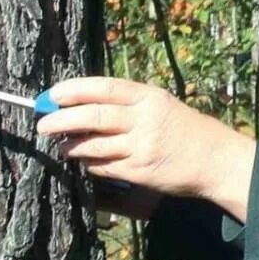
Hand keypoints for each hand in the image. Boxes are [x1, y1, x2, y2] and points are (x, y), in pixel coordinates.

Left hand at [36, 77, 257, 220]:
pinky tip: (83, 162)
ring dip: (71, 146)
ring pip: (94, 145)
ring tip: (61, 146)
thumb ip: (128, 104)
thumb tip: (82, 104)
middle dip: (61, 120)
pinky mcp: (140, 171)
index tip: (51, 95)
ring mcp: (142, 146)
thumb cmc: (185, 130)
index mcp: (149, 97)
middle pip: (93, 116)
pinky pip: (104, 167)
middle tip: (43, 124)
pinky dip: (89, 164)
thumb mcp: (161, 105)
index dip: (72, 90)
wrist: (215, 159)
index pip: (103, 88)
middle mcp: (145, 119)